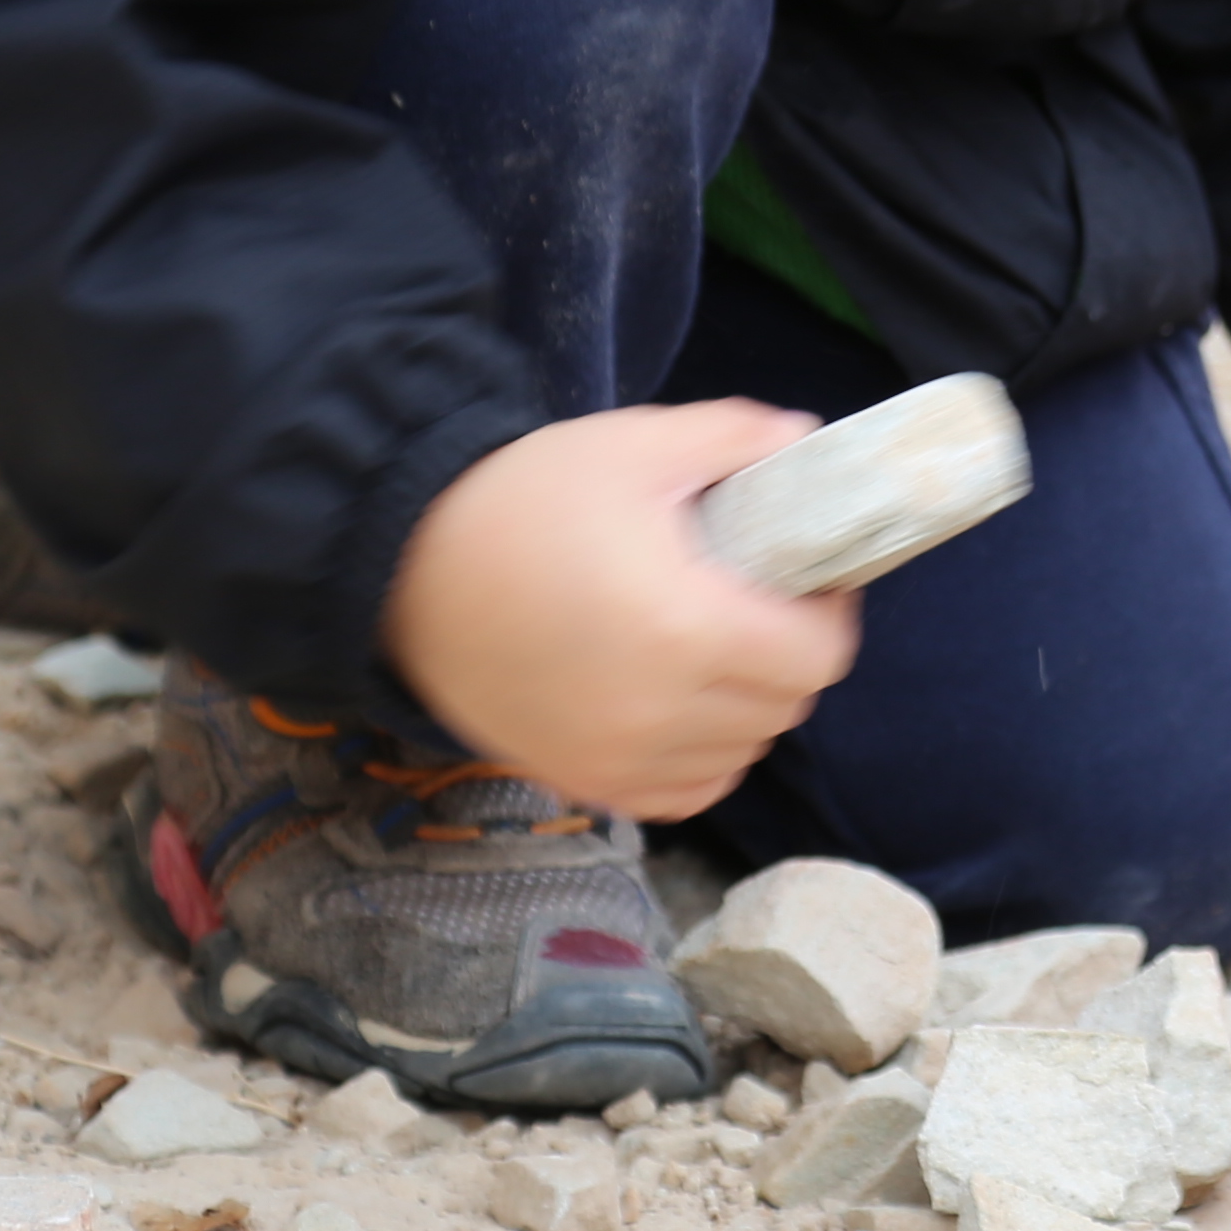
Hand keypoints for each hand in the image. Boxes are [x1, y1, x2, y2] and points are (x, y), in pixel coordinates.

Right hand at [383, 401, 857, 820]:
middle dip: (791, 652)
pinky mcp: (582, 783)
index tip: (806, 578)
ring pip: (742, 752)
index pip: (818, 657)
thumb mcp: (636, 444)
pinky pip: (688, 792)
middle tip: (763, 602)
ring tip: (718, 646)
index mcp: (686, 628)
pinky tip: (684, 703)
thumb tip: (812, 443)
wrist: (403, 568)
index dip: (827, 613)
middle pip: (786, 706)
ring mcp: (617, 760)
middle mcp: (658, 713)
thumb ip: (737, 439)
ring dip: (750, 705)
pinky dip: (704, 755)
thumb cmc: (522, 499)